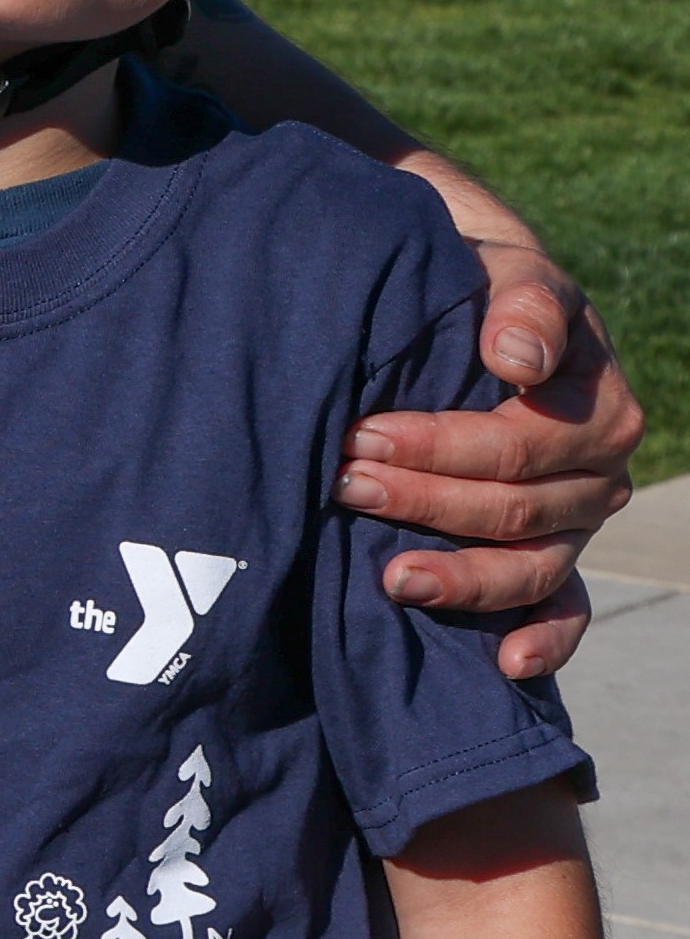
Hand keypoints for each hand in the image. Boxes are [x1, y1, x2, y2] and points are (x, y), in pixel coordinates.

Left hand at [339, 237, 642, 683]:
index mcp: (595, 406)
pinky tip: (507, 665)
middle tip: (342, 483)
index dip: (437, 447)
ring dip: (461, 578)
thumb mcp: (509, 273)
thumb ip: (524, 305)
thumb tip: (517, 359)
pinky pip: (565, 608)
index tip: (360, 436)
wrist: (478, 300)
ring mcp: (576, 519)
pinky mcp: (556, 553)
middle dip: (422, 501)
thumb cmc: (486, 286)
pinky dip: (544, 641)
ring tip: (391, 579)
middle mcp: (596, 471)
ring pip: (530, 565)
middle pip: (512, 508)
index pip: (516, 445)